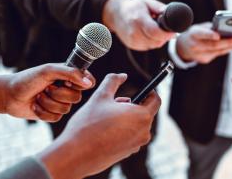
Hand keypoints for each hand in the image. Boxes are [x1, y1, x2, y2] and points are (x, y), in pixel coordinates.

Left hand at [2, 64, 94, 121]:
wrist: (9, 95)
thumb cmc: (28, 79)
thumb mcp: (49, 71)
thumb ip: (71, 73)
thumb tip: (89, 83)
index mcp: (70, 76)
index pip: (89, 81)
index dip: (80, 84)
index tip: (66, 82)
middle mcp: (68, 89)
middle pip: (77, 97)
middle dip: (58, 94)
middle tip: (46, 88)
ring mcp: (61, 102)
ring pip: (66, 109)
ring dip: (48, 103)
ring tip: (39, 96)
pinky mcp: (53, 114)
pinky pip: (56, 118)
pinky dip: (43, 112)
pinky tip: (36, 105)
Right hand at [38, 74, 160, 178]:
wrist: (75, 155)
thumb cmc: (88, 125)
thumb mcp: (100, 96)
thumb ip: (113, 81)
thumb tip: (122, 76)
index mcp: (141, 116)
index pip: (156, 100)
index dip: (150, 92)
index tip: (143, 89)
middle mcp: (143, 132)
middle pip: (145, 112)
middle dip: (133, 105)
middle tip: (116, 103)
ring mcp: (136, 144)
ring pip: (137, 124)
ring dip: (127, 117)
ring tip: (107, 116)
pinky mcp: (128, 153)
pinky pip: (130, 136)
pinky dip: (122, 130)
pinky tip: (105, 129)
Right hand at [103, 0, 174, 50]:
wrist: (116, 14)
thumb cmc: (134, 7)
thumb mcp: (147, 3)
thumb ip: (160, 8)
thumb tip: (172, 13)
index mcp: (138, 20)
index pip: (155, 32)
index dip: (166, 34)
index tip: (173, 32)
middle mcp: (134, 32)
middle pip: (156, 41)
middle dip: (164, 36)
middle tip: (166, 29)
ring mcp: (132, 41)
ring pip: (154, 45)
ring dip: (159, 39)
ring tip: (155, 29)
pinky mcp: (132, 45)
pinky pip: (149, 47)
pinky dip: (152, 42)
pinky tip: (149, 34)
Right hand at [176, 22, 231, 63]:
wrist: (183, 47)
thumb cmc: (195, 34)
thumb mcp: (199, 27)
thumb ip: (210, 28)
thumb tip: (227, 28)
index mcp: (193, 34)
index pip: (201, 34)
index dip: (209, 35)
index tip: (218, 36)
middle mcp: (195, 45)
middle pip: (213, 45)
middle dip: (228, 42)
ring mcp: (199, 54)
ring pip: (218, 51)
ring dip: (231, 47)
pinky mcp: (204, 60)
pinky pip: (217, 54)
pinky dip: (226, 49)